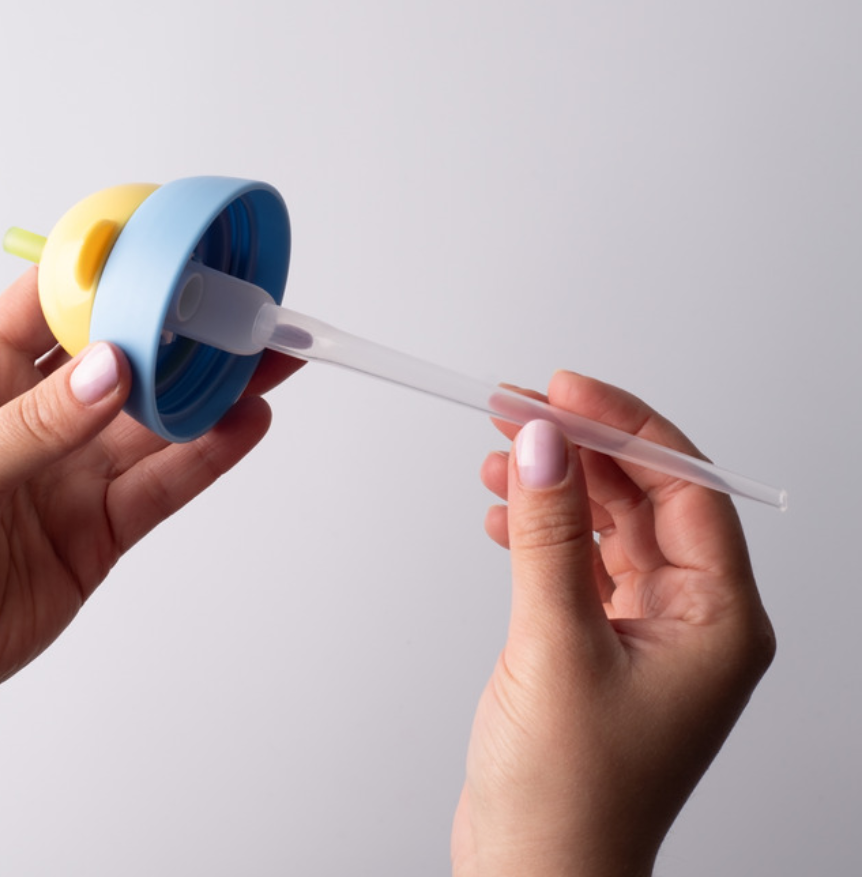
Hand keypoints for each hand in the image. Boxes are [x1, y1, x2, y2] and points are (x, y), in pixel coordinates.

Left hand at [0, 269, 299, 812]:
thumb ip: (36, 425)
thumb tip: (112, 369)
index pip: (54, 302)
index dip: (108, 271)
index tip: (164, 248)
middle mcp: (39, 416)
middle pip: (125, 359)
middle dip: (181, 332)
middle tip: (237, 310)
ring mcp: (74, 471)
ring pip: (157, 421)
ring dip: (210, 391)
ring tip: (262, 362)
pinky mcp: (102, 527)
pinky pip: (163, 483)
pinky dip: (208, 454)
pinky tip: (243, 424)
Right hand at [451, 371, 774, 875]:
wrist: (533, 876)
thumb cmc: (569, 795)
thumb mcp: (555, 644)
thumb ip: (550, 534)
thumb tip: (545, 443)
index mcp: (720, 620)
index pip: (685, 488)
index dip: (626, 427)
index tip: (566, 391)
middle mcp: (693, 618)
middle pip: (642, 497)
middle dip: (579, 448)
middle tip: (518, 409)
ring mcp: (645, 629)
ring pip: (605, 523)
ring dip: (553, 485)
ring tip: (499, 458)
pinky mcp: (599, 640)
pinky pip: (577, 558)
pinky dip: (539, 529)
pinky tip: (503, 517)